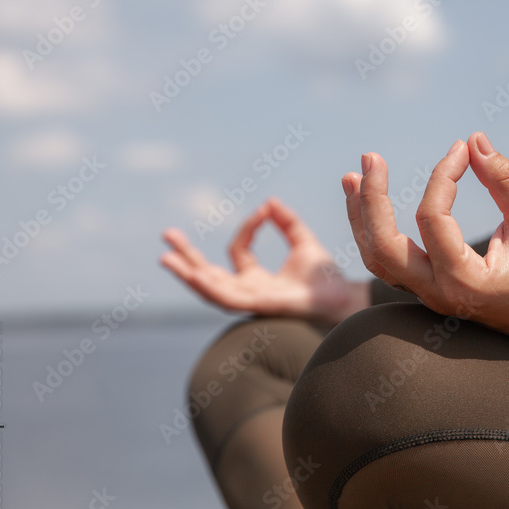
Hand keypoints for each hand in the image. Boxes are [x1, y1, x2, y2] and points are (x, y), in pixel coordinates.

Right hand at [160, 197, 368, 322]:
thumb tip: (270, 202)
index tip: (265, 211)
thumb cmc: (325, 278)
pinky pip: (226, 298)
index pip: (238, 251)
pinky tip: (193, 274)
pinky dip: (208, 287)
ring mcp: (249, 301)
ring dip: (187, 274)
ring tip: (165, 258)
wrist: (343, 297)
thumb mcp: (303, 243)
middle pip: (209, 275)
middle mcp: (248, 292)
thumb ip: (287, 223)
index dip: (248, 228)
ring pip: (210, 289)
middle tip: (167, 234)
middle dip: (187, 257)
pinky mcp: (256, 306)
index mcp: (256, 279)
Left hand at [342, 132, 508, 349]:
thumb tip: (474, 140)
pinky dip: (374, 232)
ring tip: (352, 178)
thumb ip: (506, 181)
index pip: (432, 219)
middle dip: (371, 201)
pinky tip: (369, 203)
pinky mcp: (429, 291)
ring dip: (361, 218)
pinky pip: (389, 264)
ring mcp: (430, 297)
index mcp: (466, 282)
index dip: (442, 175)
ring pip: (377, 260)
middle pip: (383, 248)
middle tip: (370, 158)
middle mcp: (439, 294)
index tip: (461, 150)